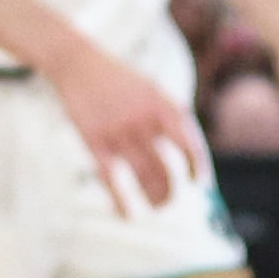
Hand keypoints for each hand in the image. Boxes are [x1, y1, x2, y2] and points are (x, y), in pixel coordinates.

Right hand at [50, 50, 204, 214]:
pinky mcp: (94, 140)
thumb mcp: (153, 90)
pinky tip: (126, 214)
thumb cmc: (120, 82)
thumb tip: (190, 159)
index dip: (197, 167)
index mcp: (162, 105)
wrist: (79, 64)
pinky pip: (111, 179)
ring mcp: (117, 131)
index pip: (188, 144)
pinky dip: (120, 201)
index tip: (199, 182)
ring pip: (143, 176)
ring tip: (156, 206)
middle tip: (169, 201)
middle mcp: (142, 119)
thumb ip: (171, 119)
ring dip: (154, 197)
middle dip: (170, 191)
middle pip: (165, 168)